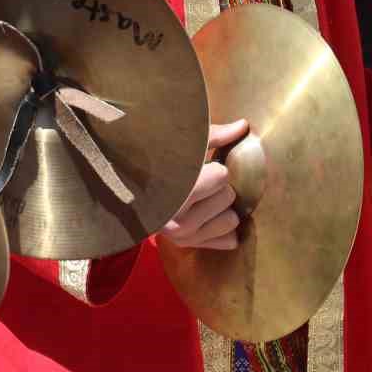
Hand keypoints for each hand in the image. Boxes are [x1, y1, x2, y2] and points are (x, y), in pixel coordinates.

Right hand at [159, 119, 247, 250]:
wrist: (128, 187)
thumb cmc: (157, 160)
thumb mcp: (183, 145)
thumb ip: (214, 137)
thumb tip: (243, 126)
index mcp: (173, 191)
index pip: (221, 177)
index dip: (216, 167)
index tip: (200, 167)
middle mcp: (176, 220)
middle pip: (228, 197)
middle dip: (220, 187)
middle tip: (201, 182)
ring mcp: (182, 237)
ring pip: (231, 220)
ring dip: (222, 208)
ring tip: (204, 198)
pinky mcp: (188, 246)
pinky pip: (229, 240)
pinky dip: (223, 226)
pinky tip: (209, 214)